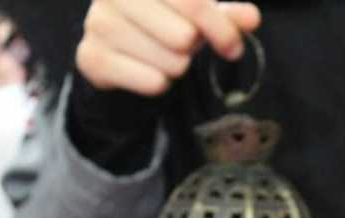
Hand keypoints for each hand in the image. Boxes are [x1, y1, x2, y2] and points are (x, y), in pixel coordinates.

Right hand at [76, 0, 260, 95]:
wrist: (117, 50)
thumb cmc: (164, 23)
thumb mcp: (198, 15)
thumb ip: (226, 15)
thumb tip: (252, 17)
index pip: (195, 3)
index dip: (222, 29)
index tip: (233, 48)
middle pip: (183, 36)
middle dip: (193, 49)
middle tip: (185, 46)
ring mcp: (98, 24)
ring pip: (170, 62)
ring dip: (177, 67)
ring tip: (164, 55)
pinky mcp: (92, 58)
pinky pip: (152, 82)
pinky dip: (160, 84)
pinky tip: (149, 71)